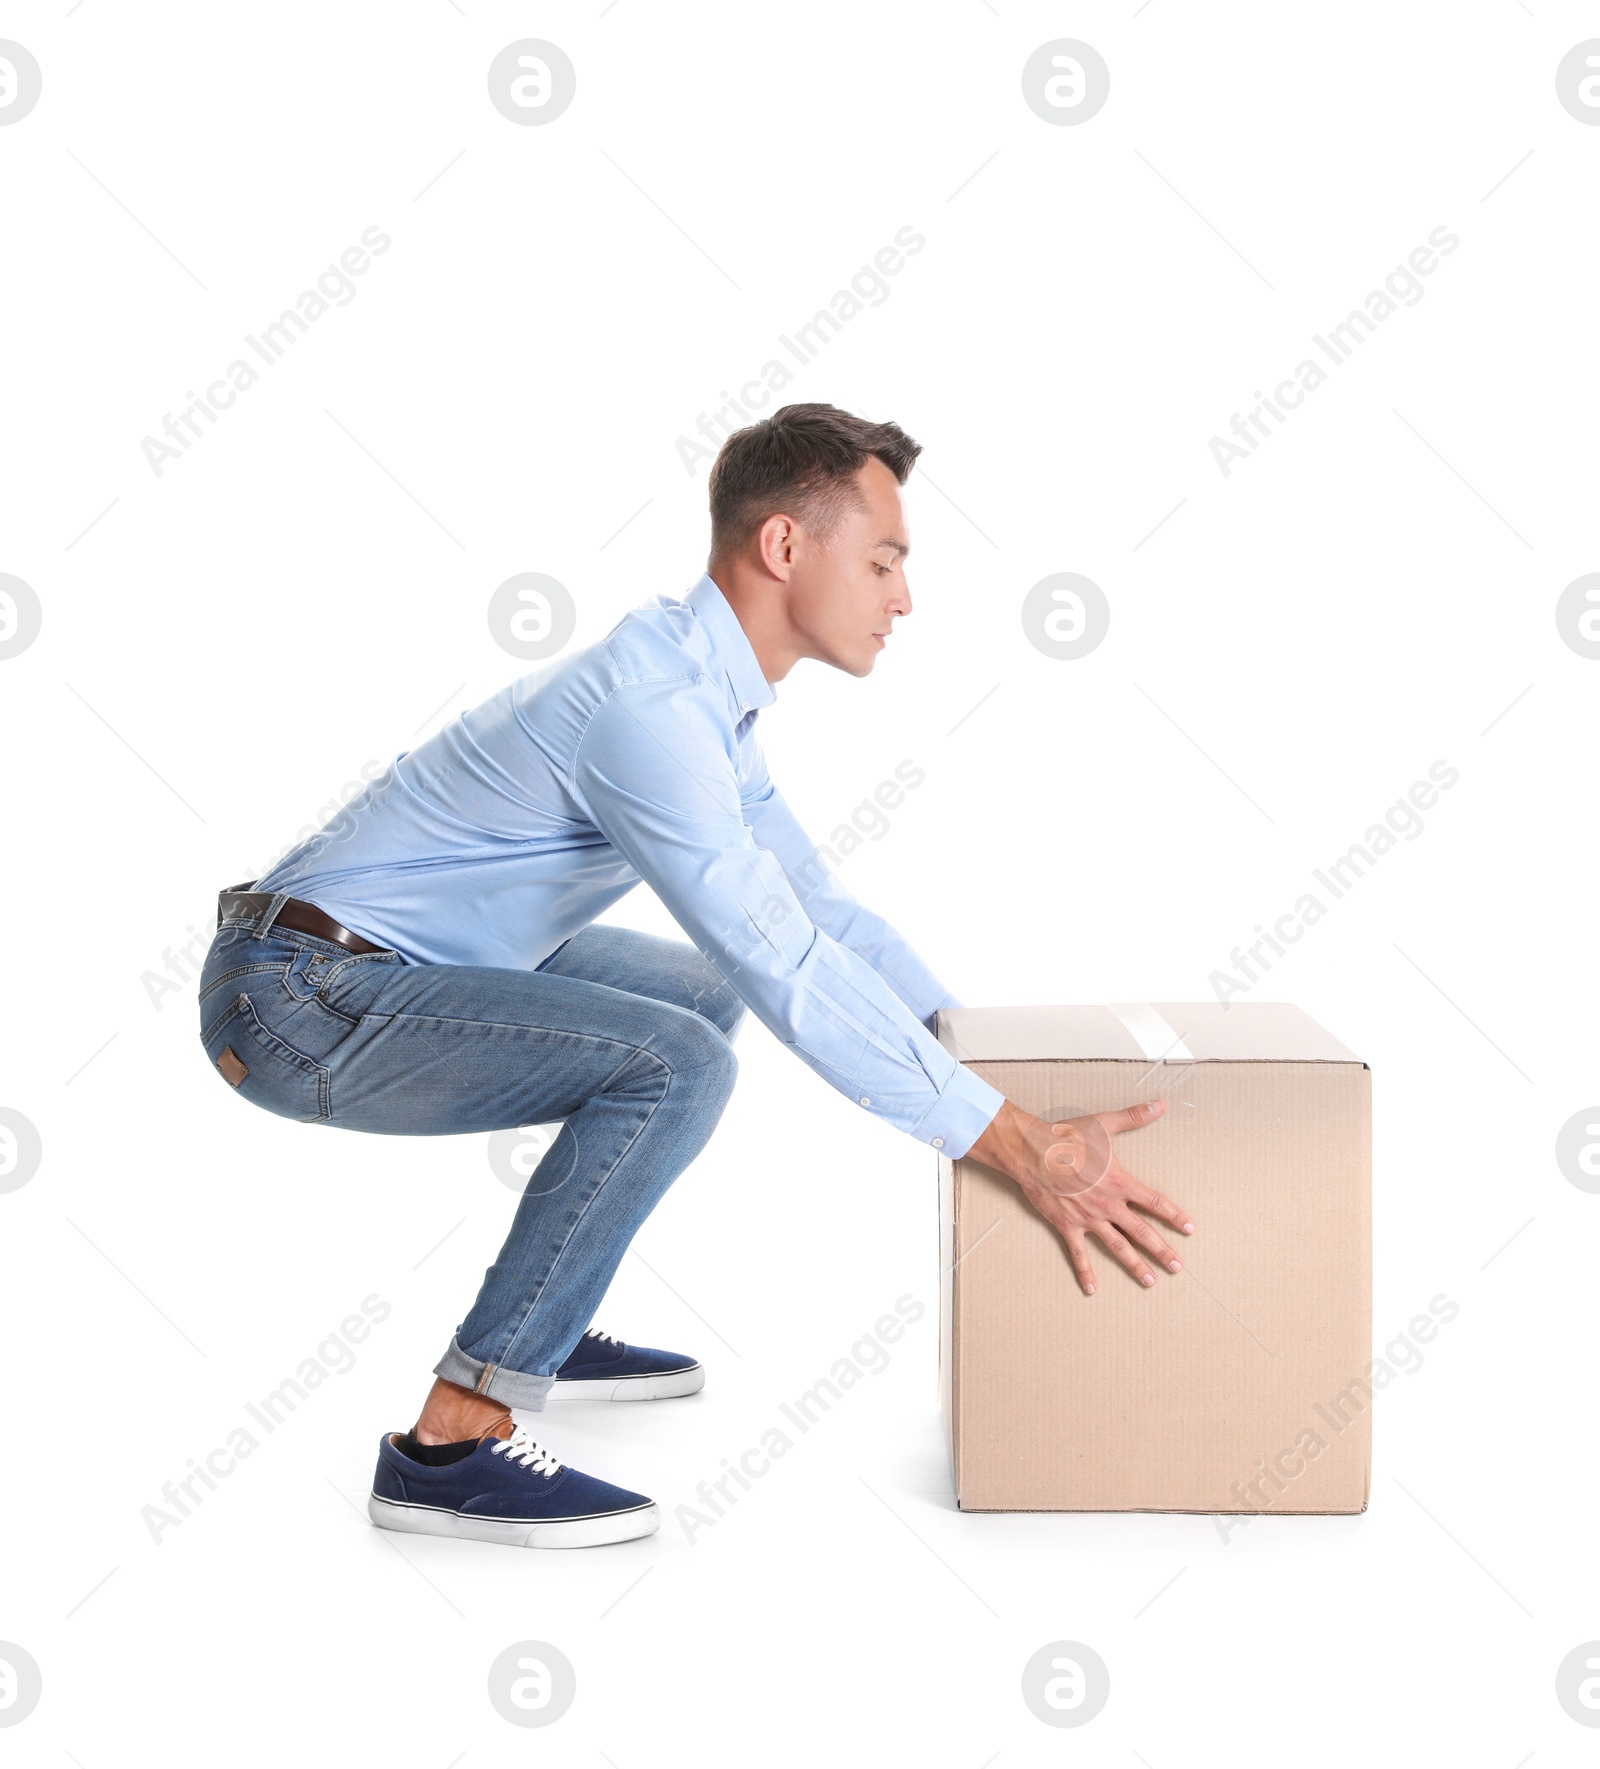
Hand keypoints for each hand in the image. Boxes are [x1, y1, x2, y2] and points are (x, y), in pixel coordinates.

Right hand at [965, 1098, 1194, 1294]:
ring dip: (1135, 1265)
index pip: (1155, 1203)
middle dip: (1162, 1250)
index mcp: (1120, 1181)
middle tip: (1178, 1267)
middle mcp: (1108, 1204)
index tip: (1190, 1229)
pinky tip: (1093, 1289)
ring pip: (1117, 1246)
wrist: (1032, 1151)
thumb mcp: (1103, 1124)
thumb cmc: (1067, 1137)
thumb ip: (1134, 1116)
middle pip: (1142, 1231)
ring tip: (1150, 1281)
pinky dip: (1086, 1272)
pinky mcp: (1067, 1226)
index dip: (1175, 1216)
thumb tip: (1160, 1104)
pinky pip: (1079, 1254)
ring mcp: (1088, 1218)